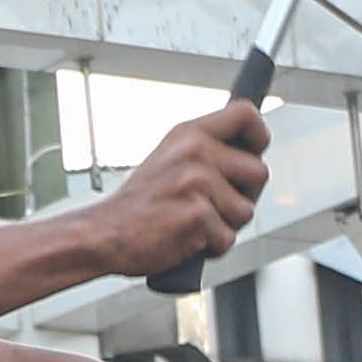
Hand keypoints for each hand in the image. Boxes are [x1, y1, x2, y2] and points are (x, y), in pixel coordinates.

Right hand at [78, 99, 264, 285]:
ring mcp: (197, 182)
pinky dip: (210, 247)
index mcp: (189, 134)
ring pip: (246, 211)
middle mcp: (195, 151)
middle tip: (213, 205)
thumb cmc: (138, 206)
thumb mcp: (168, 159)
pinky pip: (228, 238)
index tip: (254, 152)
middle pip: (259, 171)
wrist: (103, 234)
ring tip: (193, 223)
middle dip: (244, 196)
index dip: (259, 135)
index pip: (246, 114)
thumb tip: (250, 151)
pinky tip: (185, 239)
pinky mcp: (197, 215)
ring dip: (225, 226)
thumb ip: (206, 151)